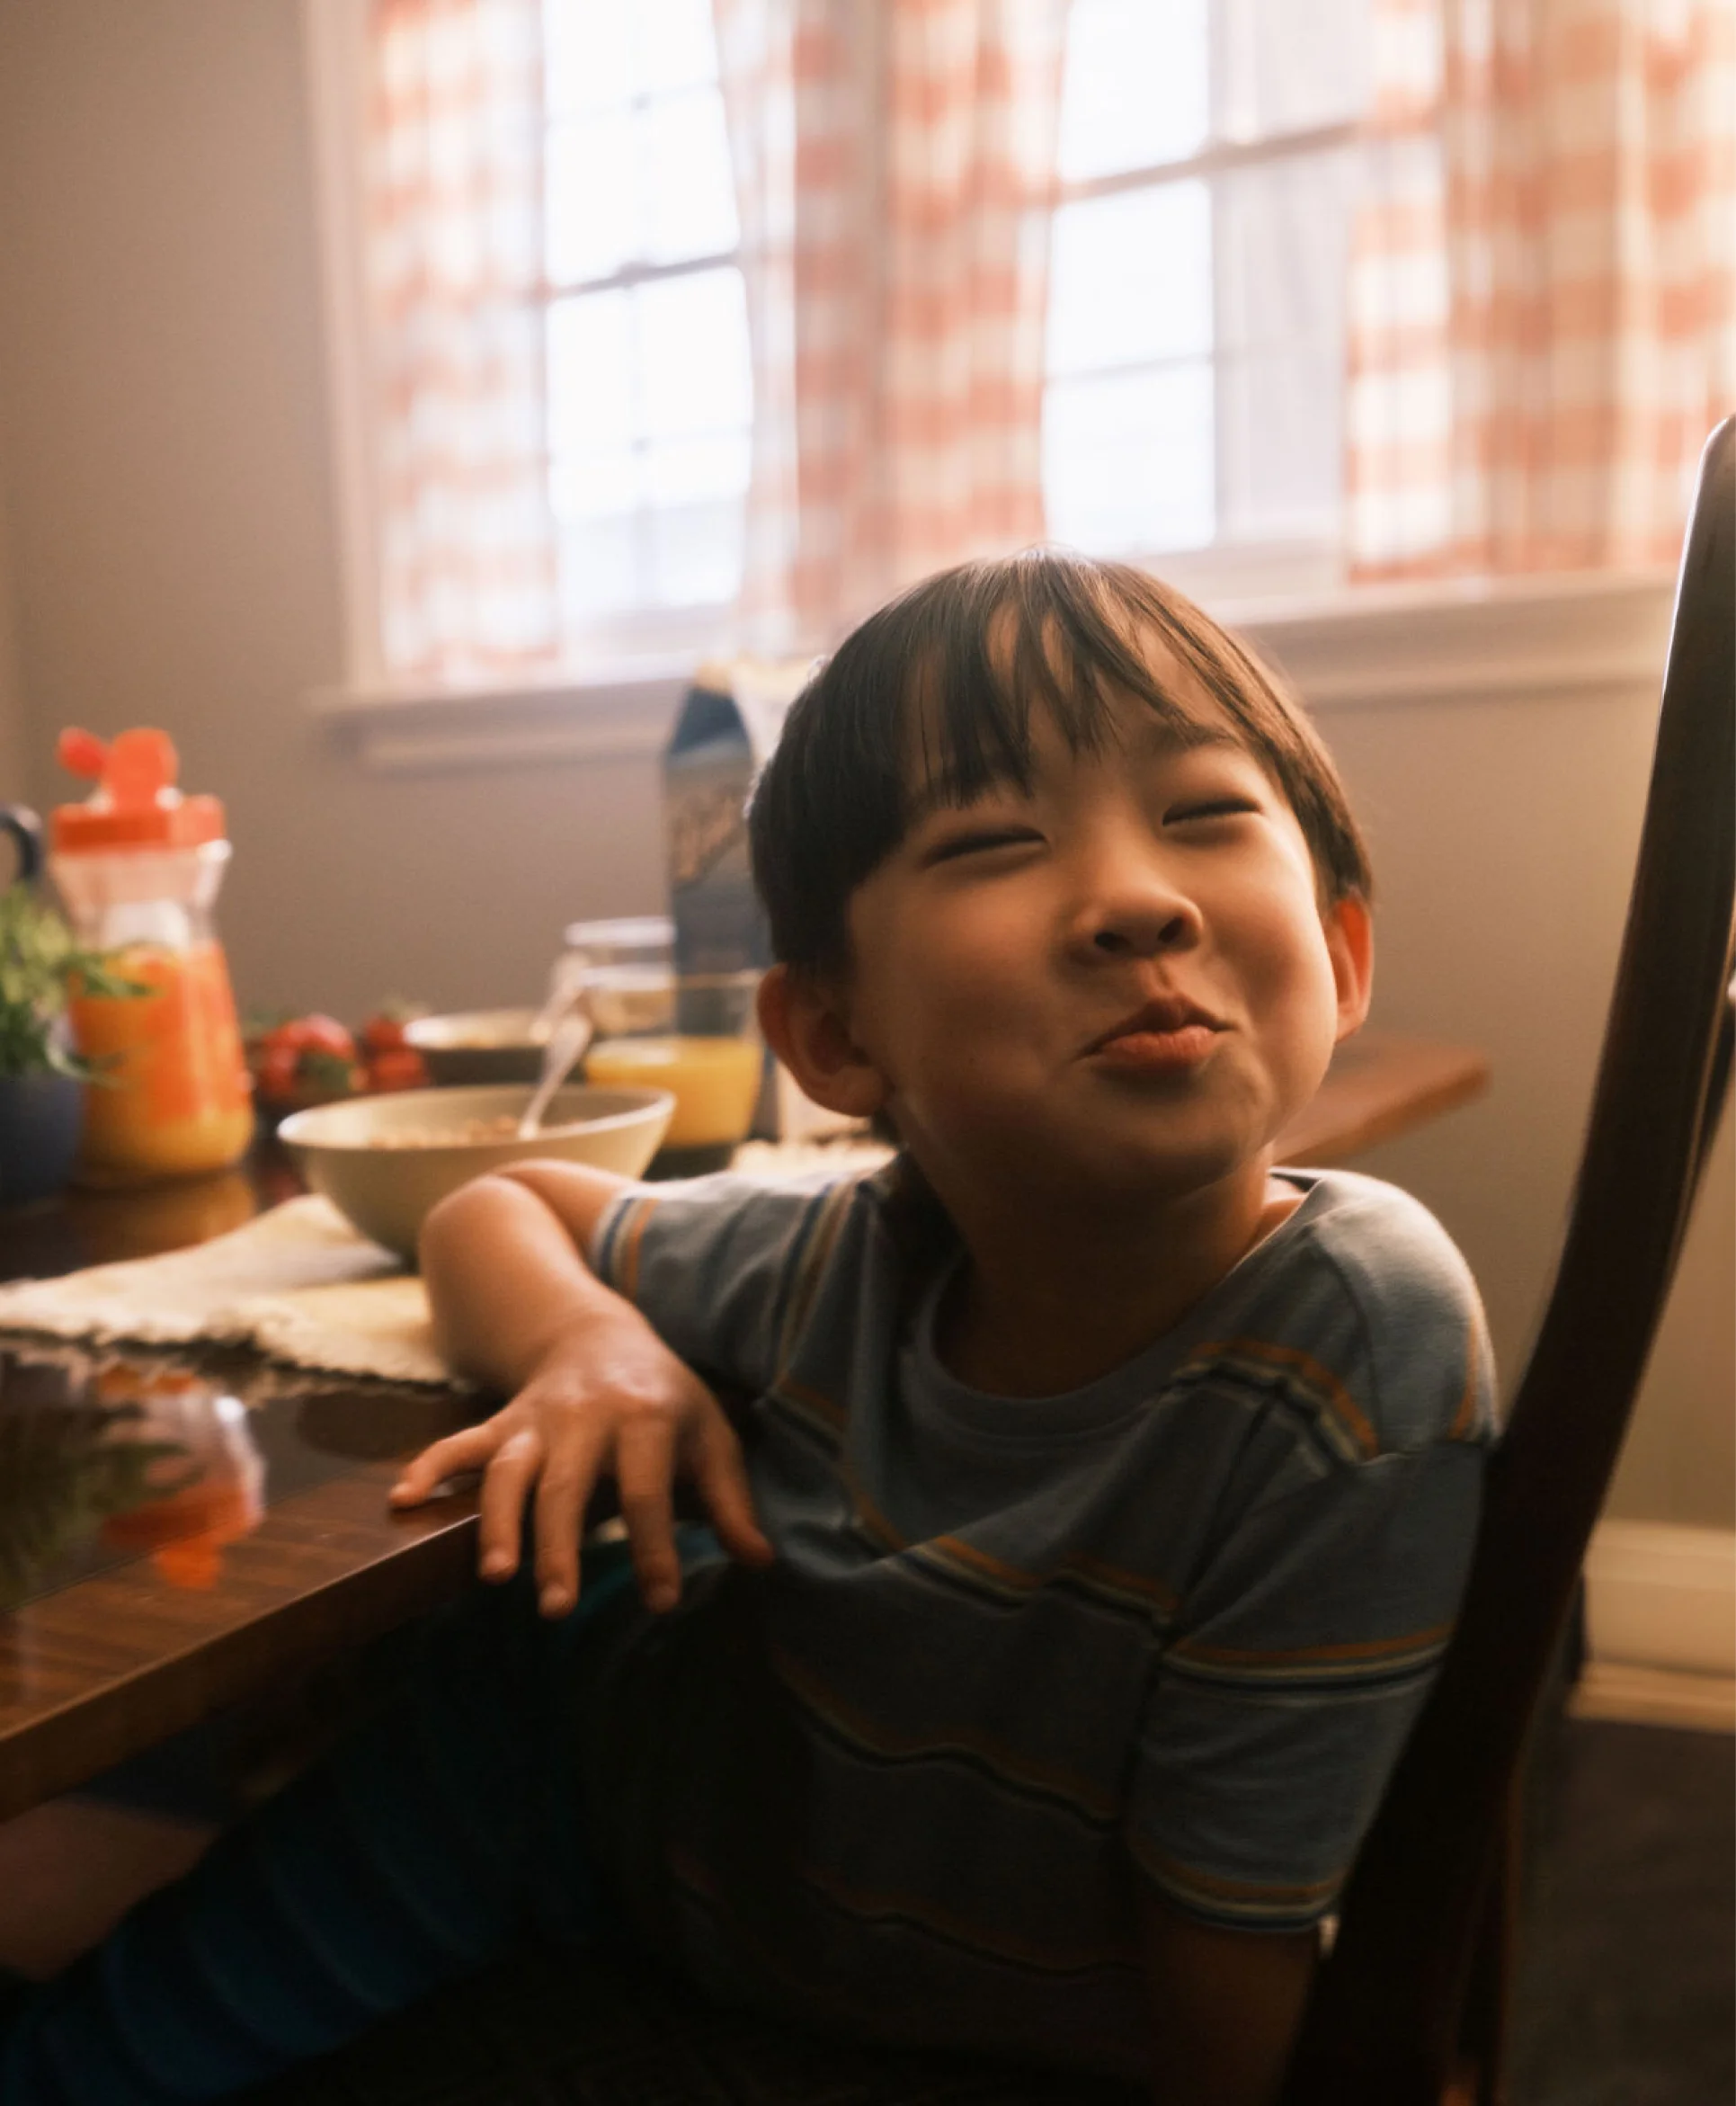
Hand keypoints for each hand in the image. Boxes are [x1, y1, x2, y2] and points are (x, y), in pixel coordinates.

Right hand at [388, 1309, 773, 1618]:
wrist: (598, 1333)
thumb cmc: (664, 1398)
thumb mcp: (710, 1436)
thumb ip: (730, 1500)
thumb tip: (762, 1561)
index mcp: (646, 1418)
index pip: (649, 1490)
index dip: (656, 1545)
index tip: (662, 1600)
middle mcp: (585, 1418)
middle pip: (567, 1485)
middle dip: (560, 1546)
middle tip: (557, 1607)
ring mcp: (535, 1421)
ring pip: (509, 1471)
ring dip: (498, 1521)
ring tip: (495, 1575)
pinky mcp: (501, 1424)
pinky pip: (458, 1443)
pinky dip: (429, 1467)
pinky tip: (402, 1500)